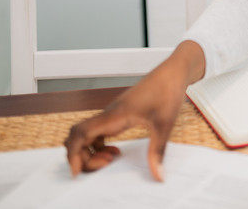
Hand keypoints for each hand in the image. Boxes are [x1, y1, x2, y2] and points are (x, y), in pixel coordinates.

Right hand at [64, 41, 204, 180]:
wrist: (173, 72)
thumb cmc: (167, 92)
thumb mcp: (164, 124)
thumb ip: (158, 151)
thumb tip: (158, 176)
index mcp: (115, 115)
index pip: (81, 133)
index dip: (73, 153)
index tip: (77, 171)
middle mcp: (109, 113)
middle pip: (79, 136)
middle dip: (83, 156)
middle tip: (104, 166)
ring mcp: (112, 113)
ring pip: (87, 134)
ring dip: (91, 151)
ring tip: (112, 159)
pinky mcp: (118, 114)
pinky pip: (98, 132)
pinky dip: (100, 145)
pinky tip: (116, 151)